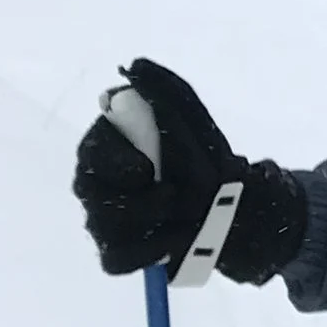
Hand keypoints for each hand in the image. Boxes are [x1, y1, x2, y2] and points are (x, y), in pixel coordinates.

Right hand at [71, 57, 306, 284]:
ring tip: (183, 217)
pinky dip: (147, 253)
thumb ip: (164, 91)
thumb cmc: (206, 159)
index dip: (116, 162)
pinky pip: (114, 260)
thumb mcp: (191, 118)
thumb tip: (135, 66)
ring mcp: (103, 219)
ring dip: (150, 222)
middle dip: (138, 197)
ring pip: (103, 226)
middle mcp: (97, 181)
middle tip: (174, 196)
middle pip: (90, 193)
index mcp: (109, 144)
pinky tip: (173, 241)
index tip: (146, 169)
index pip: (91, 152)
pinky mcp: (117, 251)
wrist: (236, 206)